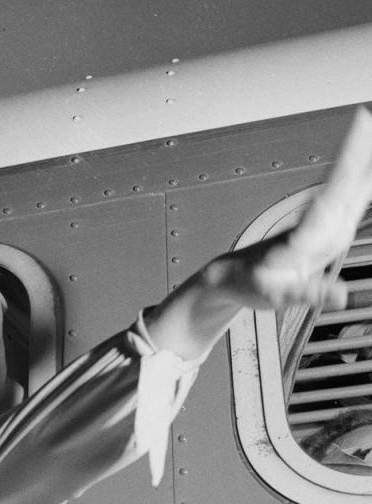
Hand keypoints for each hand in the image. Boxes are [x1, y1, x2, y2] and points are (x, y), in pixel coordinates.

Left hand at [146, 107, 371, 359]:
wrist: (237, 278)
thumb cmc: (251, 284)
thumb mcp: (275, 295)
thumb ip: (306, 293)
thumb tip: (339, 295)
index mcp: (307, 234)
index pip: (333, 192)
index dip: (348, 163)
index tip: (357, 135)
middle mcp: (318, 222)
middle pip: (343, 180)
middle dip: (357, 150)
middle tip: (364, 116)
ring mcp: (326, 223)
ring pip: (350, 185)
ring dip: (363, 158)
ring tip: (369, 128)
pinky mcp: (330, 228)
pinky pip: (354, 198)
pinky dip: (366, 179)